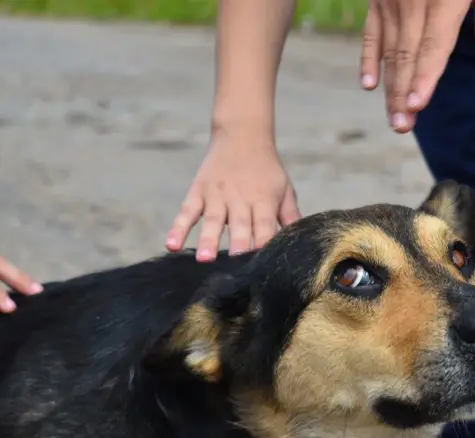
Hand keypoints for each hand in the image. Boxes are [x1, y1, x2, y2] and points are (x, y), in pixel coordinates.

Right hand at [167, 131, 300, 260]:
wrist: (243, 135)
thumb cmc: (267, 170)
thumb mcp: (285, 190)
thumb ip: (291, 217)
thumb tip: (303, 244)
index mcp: (264, 201)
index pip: (265, 226)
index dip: (264, 244)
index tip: (262, 265)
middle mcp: (240, 199)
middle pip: (239, 225)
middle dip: (237, 244)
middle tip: (234, 264)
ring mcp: (217, 195)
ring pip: (211, 220)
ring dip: (208, 239)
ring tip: (204, 259)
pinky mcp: (198, 191)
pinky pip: (187, 211)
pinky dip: (178, 227)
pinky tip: (171, 245)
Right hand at [359, 0, 474, 133]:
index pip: (432, 46)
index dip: (425, 76)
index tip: (418, 104)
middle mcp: (411, 2)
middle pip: (407, 55)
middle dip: (404, 92)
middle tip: (403, 127)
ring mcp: (391, 0)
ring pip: (388, 50)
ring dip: (390, 86)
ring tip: (394, 119)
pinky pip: (371, 31)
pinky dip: (369, 58)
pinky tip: (368, 84)